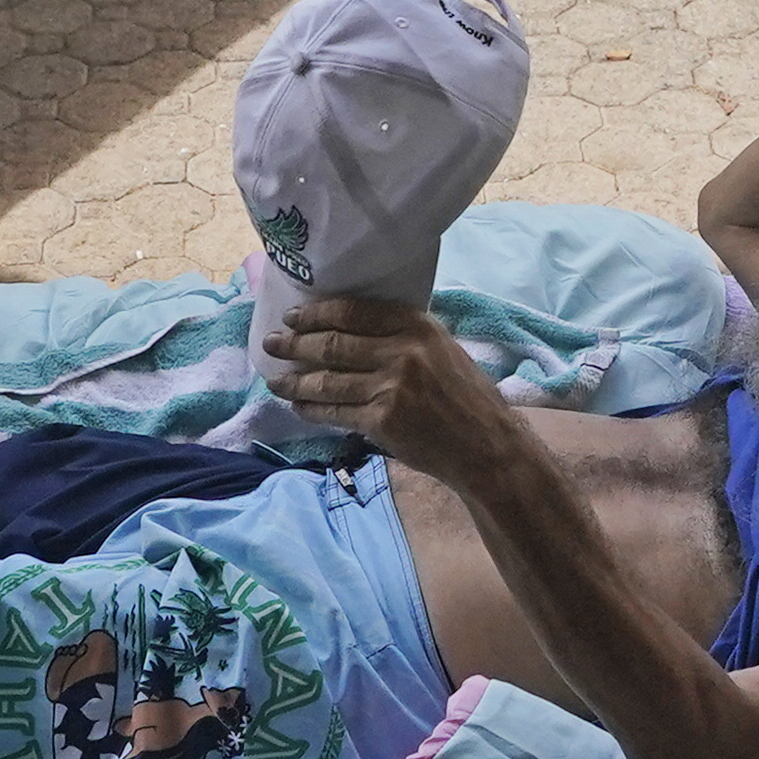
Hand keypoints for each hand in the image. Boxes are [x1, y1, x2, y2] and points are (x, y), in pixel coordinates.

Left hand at [262, 294, 509, 477]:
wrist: (486, 446)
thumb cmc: (466, 397)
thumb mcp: (442, 350)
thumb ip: (403, 337)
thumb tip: (348, 329)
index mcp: (417, 327)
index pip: (354, 311)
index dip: (318, 314)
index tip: (294, 317)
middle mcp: (402, 352)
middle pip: (334, 344)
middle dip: (295, 344)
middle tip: (272, 344)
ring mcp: (390, 388)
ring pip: (327, 381)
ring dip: (295, 381)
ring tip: (275, 380)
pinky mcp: (382, 421)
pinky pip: (335, 413)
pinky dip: (312, 410)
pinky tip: (298, 407)